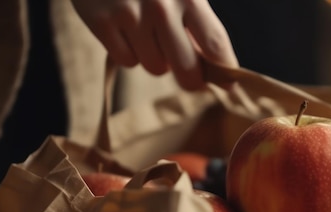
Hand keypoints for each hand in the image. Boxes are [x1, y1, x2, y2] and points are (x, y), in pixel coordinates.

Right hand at [72, 0, 238, 89]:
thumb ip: (198, 24)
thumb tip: (219, 69)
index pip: (215, 44)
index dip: (224, 70)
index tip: (229, 84)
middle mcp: (161, 5)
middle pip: (187, 70)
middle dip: (190, 77)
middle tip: (187, 72)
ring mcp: (129, 14)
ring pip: (155, 67)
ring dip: (155, 58)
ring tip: (148, 32)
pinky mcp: (101, 21)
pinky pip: (127, 61)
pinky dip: (128, 51)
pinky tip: (126, 29)